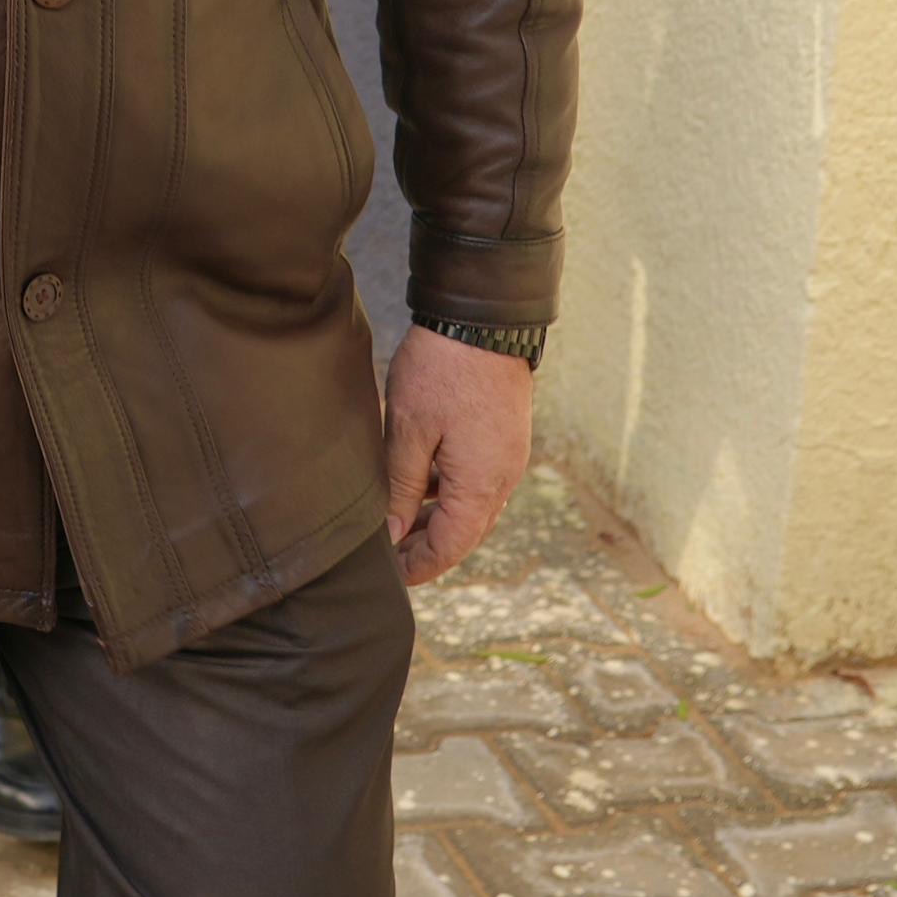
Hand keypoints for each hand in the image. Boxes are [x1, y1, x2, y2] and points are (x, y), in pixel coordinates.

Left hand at [383, 330, 533, 585]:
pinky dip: (450, 493)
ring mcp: (508, 458)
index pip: (450, 547)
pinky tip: (420, 486)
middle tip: (388, 556)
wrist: (482, 320)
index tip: (390, 576)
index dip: (419, 566)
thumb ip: (402, 487)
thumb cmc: (440, 371)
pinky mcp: (504, 439)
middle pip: (465, 533)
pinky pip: (478, 481)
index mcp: (481, 486)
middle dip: (428, 549)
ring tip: (397, 524)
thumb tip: (393, 533)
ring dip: (439, 520)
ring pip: (472, 507)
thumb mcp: (408, 431)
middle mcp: (502, 480)